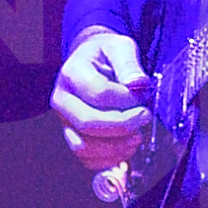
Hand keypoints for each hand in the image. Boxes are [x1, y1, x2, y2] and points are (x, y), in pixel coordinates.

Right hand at [50, 29, 150, 169]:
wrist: (92, 61)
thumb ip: (129, 63)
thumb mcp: (120, 47)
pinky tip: (127, 147)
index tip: (143, 94)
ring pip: (84, 146)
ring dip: (116, 147)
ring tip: (137, 136)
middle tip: (145, 116)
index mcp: (71, 73)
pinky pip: (86, 159)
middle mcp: (62, 99)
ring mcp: (65, 121)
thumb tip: (138, 85)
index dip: (125, 98)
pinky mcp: (73, 137)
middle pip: (88, 122)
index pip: (98, 92)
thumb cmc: (106, 54)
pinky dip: (109, 160)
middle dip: (122, 125)